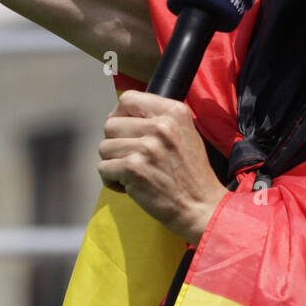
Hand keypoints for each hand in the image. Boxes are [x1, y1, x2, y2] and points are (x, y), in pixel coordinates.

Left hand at [97, 91, 228, 244]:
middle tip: (131, 157)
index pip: (128, 99)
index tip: (124, 130)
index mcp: (174, 112)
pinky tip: (129, 185)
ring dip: (113, 162)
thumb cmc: (191, 172)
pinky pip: (103, 169)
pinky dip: (111, 180)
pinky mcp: (134, 169)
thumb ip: (157, 118)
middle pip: (111, 124)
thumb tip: (119, 114)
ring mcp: (146, 147)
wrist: (201, 206)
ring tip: (132, 172)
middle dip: (115, 143)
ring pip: (104, 147)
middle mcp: (160, 125)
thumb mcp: (184, 132)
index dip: (119, 114)